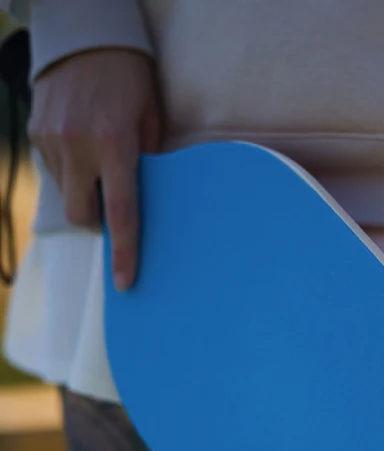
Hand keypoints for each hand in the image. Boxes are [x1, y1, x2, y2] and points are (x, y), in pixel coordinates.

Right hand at [29, 49, 161, 289]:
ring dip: (82, 193)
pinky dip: (69, 171)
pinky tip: (83, 148)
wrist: (86, 38)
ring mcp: (51, 140)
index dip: (125, 251)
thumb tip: (145, 200)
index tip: (126, 280)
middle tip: (113, 211)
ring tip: (99, 166)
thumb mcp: (151, 120)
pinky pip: (53, 170)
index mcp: (115, 145)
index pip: (121, 212)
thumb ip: (147, 161)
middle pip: (82, 215)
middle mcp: (78, 146)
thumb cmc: (132, 80)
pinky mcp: (35, 132)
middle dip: (97, 223)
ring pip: (65, 194)